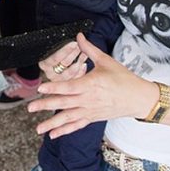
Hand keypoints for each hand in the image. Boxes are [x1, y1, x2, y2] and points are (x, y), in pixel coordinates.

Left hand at [28, 34, 147, 138]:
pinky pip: (76, 125)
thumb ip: (89, 49)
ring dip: (52, 123)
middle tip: (30, 108)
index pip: (69, 86)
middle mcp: (89, 99)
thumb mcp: (106, 61)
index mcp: (91, 84)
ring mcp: (90, 111)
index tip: (41, 88)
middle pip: (64, 103)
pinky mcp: (92, 118)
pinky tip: (53, 135)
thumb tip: (79, 36)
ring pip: (68, 118)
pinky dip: (64, 131)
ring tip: (38, 129)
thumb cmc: (124, 79)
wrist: (138, 98)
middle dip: (46, 105)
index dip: (54, 88)